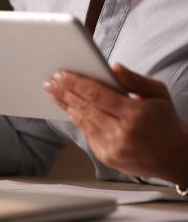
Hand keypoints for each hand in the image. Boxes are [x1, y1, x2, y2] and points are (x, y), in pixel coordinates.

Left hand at [43, 63, 187, 185]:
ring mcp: (113, 148)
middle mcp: (122, 133)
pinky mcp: (107, 158)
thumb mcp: (158, 93)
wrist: (176, 157)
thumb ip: (134, 79)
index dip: (75, 83)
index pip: (97, 94)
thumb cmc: (165, 121)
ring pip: (82, 121)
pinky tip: (69, 108)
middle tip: (49, 81)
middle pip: (84, 107)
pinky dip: (78, 119)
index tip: (60, 74)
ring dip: (65, 105)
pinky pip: (87, 134)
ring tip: (53, 92)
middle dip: (64, 92)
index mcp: (135, 114)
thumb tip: (113, 66)